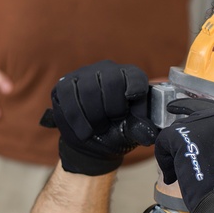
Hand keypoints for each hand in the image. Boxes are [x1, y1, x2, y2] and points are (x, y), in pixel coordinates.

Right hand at [42, 60, 157, 175]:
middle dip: (112, 109)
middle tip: (110, 124)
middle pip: (111, 81)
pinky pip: (68, 96)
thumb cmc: (115, 132)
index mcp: (129, 76)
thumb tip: (149, 136)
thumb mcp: (131, 133)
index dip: (135, 86)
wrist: (90, 142)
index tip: (132, 98)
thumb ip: (140, 130)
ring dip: (94, 116)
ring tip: (97, 129)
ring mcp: (83, 75)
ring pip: (88, 89)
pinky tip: (84, 133)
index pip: (134, 76)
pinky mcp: (64, 85)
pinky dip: (77, 118)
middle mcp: (107, 70)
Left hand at [154, 98, 213, 212]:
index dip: (187, 107)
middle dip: (180, 142)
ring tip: (183, 174)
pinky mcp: (185, 135)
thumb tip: (197, 136)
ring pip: (175, 132)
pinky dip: (164, 160)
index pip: (208, 106)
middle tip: (180, 163)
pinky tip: (173, 175)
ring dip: (174, 154)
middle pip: (189, 120)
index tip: (174, 108)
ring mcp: (204, 123)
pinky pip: (163, 142)